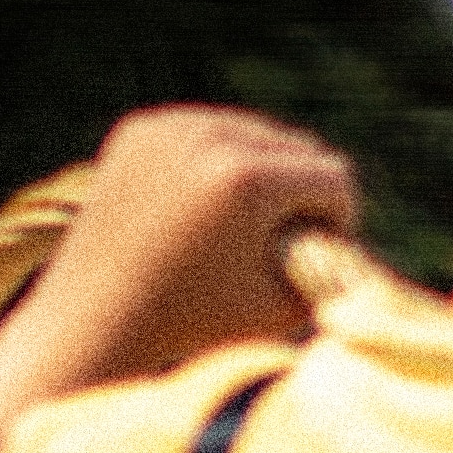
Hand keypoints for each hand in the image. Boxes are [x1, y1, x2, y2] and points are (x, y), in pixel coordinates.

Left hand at [0, 107, 359, 400]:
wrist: (91, 323)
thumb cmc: (194, 326)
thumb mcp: (285, 305)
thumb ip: (335, 268)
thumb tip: (361, 240)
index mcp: (248, 179)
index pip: (336, 178)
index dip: (337, 222)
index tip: (311, 257)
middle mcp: (210, 137)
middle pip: (300, 148)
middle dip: (300, 195)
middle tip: (275, 242)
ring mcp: (170, 127)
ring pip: (258, 134)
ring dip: (264, 173)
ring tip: (241, 224)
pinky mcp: (141, 128)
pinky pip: (211, 131)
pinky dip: (219, 162)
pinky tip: (203, 204)